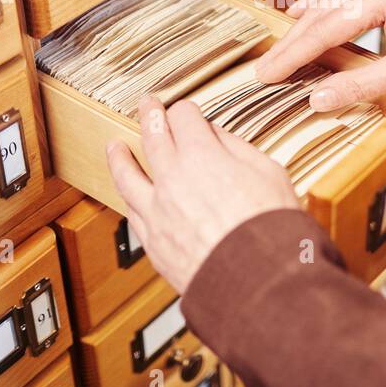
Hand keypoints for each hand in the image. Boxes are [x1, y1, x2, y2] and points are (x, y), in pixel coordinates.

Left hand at [105, 95, 299, 293]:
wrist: (259, 281)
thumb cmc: (271, 229)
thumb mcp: (268, 172)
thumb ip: (237, 149)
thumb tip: (217, 136)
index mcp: (203, 156)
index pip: (184, 117)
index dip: (186, 110)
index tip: (187, 111)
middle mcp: (173, 179)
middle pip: (152, 136)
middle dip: (149, 115)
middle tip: (146, 105)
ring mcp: (158, 211)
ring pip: (127, 175)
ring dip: (120, 156)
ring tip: (114, 147)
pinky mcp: (154, 242)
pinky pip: (131, 212)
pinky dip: (128, 197)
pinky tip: (128, 194)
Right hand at [255, 0, 385, 111]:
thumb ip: (361, 84)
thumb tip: (319, 99)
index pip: (324, 31)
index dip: (293, 55)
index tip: (269, 74)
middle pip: (319, 15)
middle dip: (290, 45)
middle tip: (265, 70)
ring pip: (326, 3)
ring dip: (301, 28)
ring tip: (277, 51)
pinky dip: (318, 11)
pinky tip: (300, 15)